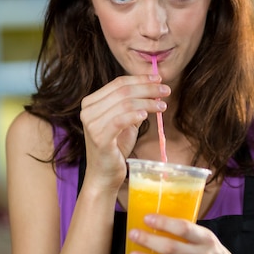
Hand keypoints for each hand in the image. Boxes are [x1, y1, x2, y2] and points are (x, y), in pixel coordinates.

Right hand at [80, 75, 169, 190]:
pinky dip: (135, 115)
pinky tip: (146, 115)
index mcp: (91, 103)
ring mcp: (91, 124)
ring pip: (124, 103)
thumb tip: (154, 87)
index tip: (159, 79)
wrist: (104, 175)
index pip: (118, 83)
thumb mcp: (125, 121)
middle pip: (123, 91)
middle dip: (148, 88)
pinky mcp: (99, 138)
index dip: (140, 79)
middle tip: (166, 90)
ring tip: (162, 105)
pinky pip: (120, 120)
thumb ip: (134, 104)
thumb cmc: (115, 148)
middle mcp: (88, 111)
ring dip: (147, 102)